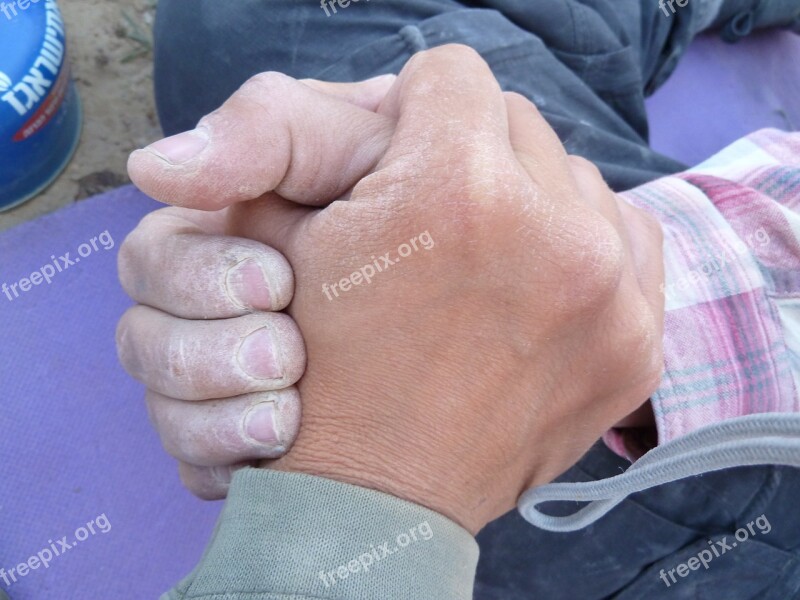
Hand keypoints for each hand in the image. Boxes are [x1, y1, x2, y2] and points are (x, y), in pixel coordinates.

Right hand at [118, 75, 397, 498]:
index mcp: (216, 237)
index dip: (198, 276)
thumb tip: (150, 168)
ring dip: (221, 417)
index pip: (151, 262)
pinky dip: (232, 462)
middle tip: (288, 355)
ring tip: (289, 415)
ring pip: (164, 414)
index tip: (282, 283)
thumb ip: (265, 130)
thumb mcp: (352, 146)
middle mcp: (209, 308)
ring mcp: (223, 379)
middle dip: (212, 354)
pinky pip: (198, 468)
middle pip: (141, 344)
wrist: (468, 292)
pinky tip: (282, 451)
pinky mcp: (243, 441)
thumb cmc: (413, 200)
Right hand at [128, 46, 663, 532]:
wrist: (380, 502)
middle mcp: (554, 234)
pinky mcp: (639, 342)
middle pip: (516, 124)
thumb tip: (189, 150)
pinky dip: (583, 248)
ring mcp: (611, 293)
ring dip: (528, 203)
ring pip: (573, 179)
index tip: (396, 160)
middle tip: (433, 218)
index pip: (448, 76)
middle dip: (468, 157)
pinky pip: (629, 237)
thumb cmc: (318, 377)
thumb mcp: (272, 247)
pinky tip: (532, 284)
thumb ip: (266, 146)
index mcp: (452, 191)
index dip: (409, 114)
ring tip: (479, 257)